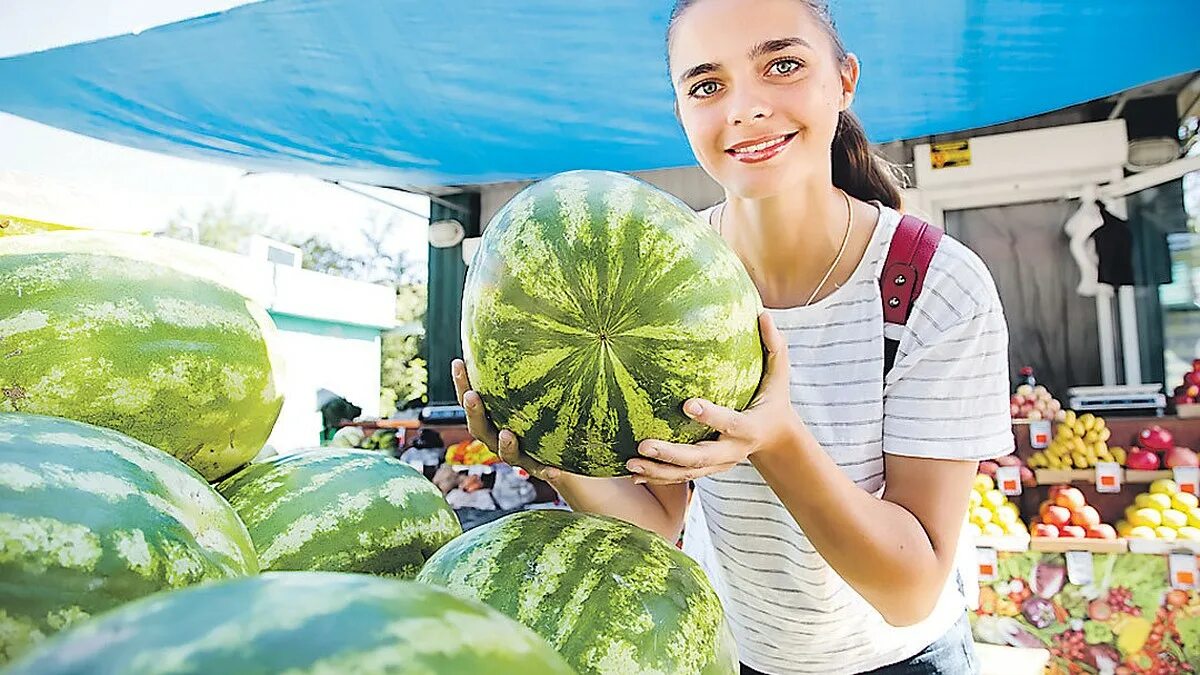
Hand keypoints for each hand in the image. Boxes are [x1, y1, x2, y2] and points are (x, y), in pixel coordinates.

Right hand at [450, 359, 563, 481]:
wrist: (573, 449)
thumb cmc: (550, 405)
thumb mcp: (542, 382)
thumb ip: (534, 358)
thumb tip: (535, 308)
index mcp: (495, 416)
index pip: (473, 399)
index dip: (463, 383)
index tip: (459, 362)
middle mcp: (501, 436)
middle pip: (480, 427)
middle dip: (474, 412)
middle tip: (472, 396)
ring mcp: (521, 455)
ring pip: (506, 454)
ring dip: (505, 445)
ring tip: (509, 434)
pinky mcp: (544, 467)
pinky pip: (545, 471)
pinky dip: (549, 471)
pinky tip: (558, 470)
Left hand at [626, 312, 801, 484]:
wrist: (776, 440)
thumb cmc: (773, 399)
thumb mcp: (780, 375)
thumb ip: (774, 346)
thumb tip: (764, 314)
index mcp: (748, 428)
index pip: (729, 423)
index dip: (710, 415)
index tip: (687, 404)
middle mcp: (732, 451)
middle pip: (700, 457)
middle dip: (672, 454)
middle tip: (644, 445)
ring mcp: (719, 464)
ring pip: (687, 473)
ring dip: (658, 470)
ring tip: (630, 464)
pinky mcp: (708, 469)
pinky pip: (681, 477)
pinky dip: (658, 477)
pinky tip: (632, 473)